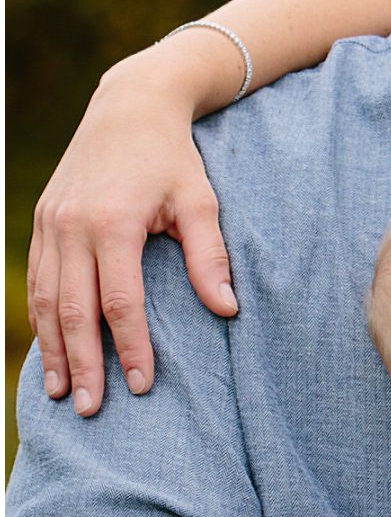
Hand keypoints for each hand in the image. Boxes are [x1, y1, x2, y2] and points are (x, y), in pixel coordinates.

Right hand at [28, 56, 235, 414]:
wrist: (130, 107)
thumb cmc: (174, 158)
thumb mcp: (201, 201)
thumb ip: (210, 257)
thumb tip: (227, 310)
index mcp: (114, 224)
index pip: (120, 302)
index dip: (131, 348)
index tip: (143, 385)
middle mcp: (74, 226)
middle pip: (73, 310)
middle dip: (82, 364)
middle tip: (90, 409)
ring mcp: (51, 223)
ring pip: (45, 299)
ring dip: (53, 349)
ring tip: (60, 393)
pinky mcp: (42, 220)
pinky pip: (37, 279)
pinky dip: (39, 318)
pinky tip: (49, 349)